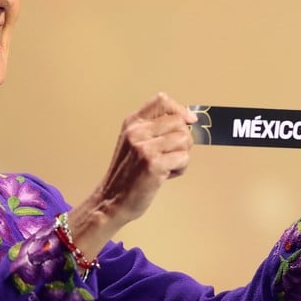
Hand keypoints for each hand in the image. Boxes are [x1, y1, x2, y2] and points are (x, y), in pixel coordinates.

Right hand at [68, 93, 195, 254]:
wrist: (112, 200)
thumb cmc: (128, 174)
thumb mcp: (134, 142)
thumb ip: (155, 129)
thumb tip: (187, 120)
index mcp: (132, 123)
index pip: (161, 101)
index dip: (180, 109)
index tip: (189, 121)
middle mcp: (137, 131)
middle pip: (180, 122)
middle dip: (183, 140)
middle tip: (170, 155)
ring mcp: (144, 147)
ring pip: (185, 140)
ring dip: (182, 156)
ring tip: (166, 166)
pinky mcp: (153, 164)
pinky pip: (183, 158)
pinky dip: (180, 168)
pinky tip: (166, 175)